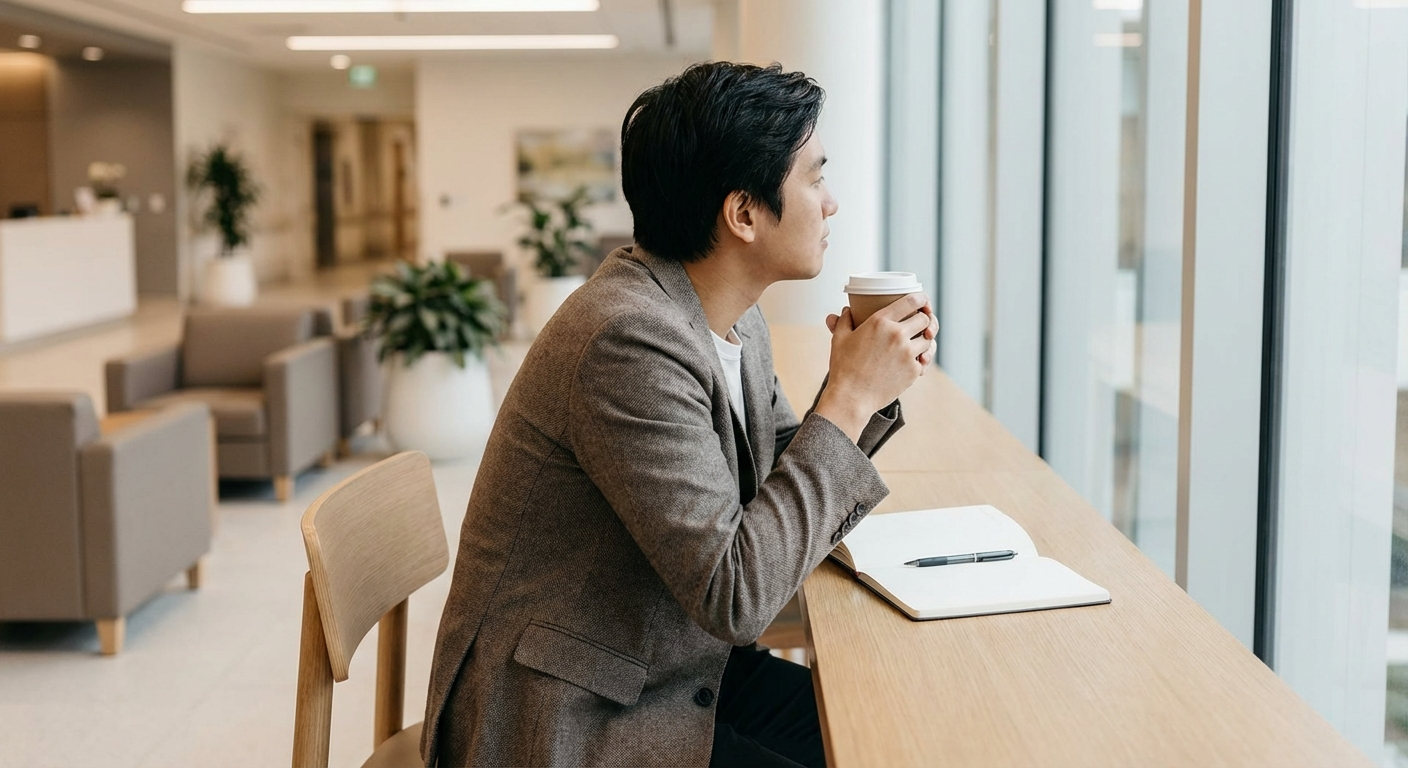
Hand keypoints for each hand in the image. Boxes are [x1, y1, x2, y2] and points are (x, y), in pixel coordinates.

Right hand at [815, 293, 935, 442]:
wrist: (851, 397)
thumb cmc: (843, 367)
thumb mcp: (839, 339)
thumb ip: (844, 320)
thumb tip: (846, 310)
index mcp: (880, 322)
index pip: (912, 301)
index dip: (922, 298)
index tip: (922, 301)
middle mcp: (897, 335)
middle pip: (924, 319)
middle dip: (923, 320)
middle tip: (917, 324)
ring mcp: (907, 353)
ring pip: (928, 339)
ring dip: (924, 339)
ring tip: (916, 342)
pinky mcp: (913, 371)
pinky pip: (925, 359)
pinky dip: (921, 359)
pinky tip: (914, 360)